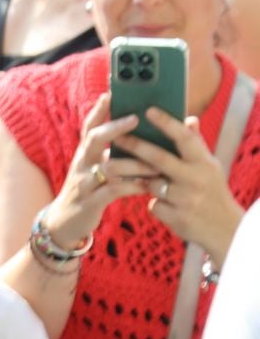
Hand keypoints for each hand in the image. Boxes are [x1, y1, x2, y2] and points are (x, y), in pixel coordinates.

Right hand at [42, 93, 157, 247]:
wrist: (64, 223)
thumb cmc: (88, 191)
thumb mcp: (94, 169)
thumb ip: (112, 154)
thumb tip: (138, 137)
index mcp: (84, 154)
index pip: (89, 127)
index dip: (98, 110)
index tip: (110, 93)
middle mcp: (81, 164)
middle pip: (93, 139)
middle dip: (114, 128)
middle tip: (135, 118)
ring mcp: (84, 183)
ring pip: (108, 167)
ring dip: (134, 164)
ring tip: (156, 164)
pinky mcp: (90, 202)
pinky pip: (112, 191)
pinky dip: (132, 186)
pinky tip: (147, 186)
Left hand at [108, 106, 246, 265]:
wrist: (224, 228)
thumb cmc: (211, 190)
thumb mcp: (209, 167)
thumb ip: (196, 145)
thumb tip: (189, 119)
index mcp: (204, 162)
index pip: (184, 138)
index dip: (167, 123)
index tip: (148, 110)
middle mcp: (196, 178)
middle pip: (159, 159)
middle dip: (135, 146)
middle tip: (114, 136)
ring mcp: (185, 198)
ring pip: (150, 184)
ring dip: (138, 181)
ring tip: (126, 176)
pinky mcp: (176, 217)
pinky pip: (152, 205)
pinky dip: (154, 203)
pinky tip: (164, 206)